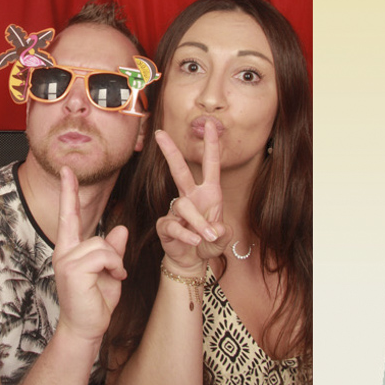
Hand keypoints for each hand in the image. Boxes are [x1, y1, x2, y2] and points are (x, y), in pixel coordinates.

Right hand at [52, 166, 129, 343]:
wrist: (85, 329)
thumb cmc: (95, 304)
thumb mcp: (108, 273)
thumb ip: (112, 250)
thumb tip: (120, 229)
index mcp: (68, 249)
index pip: (68, 215)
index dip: (69, 192)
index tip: (67, 170)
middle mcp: (63, 251)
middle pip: (96, 235)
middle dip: (111, 256)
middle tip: (115, 276)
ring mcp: (66, 259)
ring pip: (102, 245)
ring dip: (115, 263)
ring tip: (113, 281)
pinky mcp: (73, 268)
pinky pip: (103, 254)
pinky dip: (114, 266)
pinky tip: (113, 280)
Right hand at [154, 120, 226, 273]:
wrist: (191, 261)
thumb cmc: (208, 242)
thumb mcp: (222, 239)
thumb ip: (224, 234)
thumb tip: (218, 228)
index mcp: (209, 193)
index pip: (210, 165)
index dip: (211, 145)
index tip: (211, 124)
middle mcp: (191, 197)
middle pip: (179, 170)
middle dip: (171, 152)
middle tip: (160, 134)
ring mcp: (176, 210)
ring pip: (184, 207)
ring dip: (198, 222)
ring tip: (207, 237)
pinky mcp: (165, 224)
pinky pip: (173, 225)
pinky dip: (187, 236)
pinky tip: (194, 243)